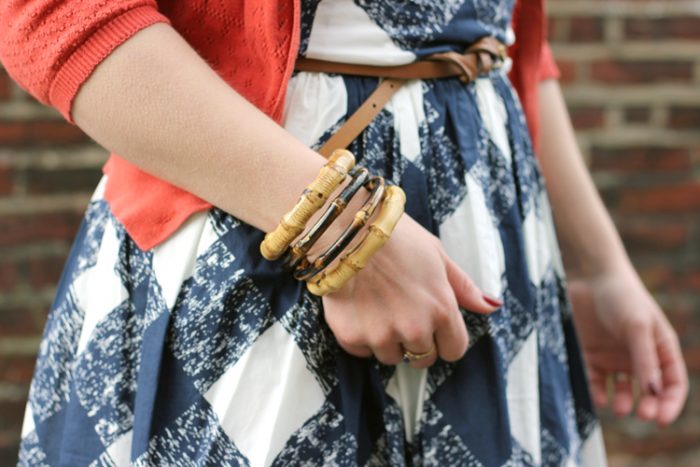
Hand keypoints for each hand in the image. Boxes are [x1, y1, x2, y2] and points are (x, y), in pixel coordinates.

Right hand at [320, 214, 500, 367]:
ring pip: (391, 357)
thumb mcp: (437, 255)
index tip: (432, 326)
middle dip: (415, 341)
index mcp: (442, 309)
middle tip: (399, 311)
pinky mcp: (351, 337)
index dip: (444, 339)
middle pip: (423, 359)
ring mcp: (381, 335)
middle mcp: (415, 328)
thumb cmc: (396, 237)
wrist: (346, 229)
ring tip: (376, 306)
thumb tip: (492, 306)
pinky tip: (357, 308)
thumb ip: (464, 287)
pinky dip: (360, 336)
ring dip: (387, 340)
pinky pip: (362, 352)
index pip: (454, 350)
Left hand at [567, 268, 687, 425]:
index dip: (671, 403)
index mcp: (660, 347)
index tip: (662, 419)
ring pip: (623, 390)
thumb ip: (644, 359)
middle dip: (649, 406)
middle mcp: (639, 355)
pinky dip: (598, 392)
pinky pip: (596, 381)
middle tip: (642, 415)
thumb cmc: (620, 296)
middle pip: (649, 391)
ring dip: (624, 402)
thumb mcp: (637, 327)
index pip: (673, 383)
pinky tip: (599, 398)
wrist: (587, 276)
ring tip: (620, 408)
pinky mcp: (591, 355)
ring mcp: (614, 356)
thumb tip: (654, 393)